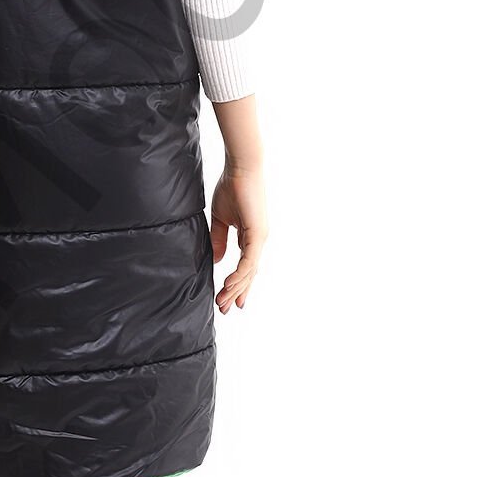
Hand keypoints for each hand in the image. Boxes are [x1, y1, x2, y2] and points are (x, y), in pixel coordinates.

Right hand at [209, 164, 267, 313]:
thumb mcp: (220, 219)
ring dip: (235, 288)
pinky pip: (249, 260)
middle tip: (226, 309)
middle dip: (237, 292)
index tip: (228, 299)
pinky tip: (229, 285)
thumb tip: (217, 260)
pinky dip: (239, 274)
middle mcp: (258, 240)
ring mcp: (260, 237)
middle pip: (248, 273)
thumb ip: (218, 239)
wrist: (240, 167)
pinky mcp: (258, 233)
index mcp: (250, 236)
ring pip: (249, 271)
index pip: (245, 266)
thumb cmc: (231, 187)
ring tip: (223, 302)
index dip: (237, 284)